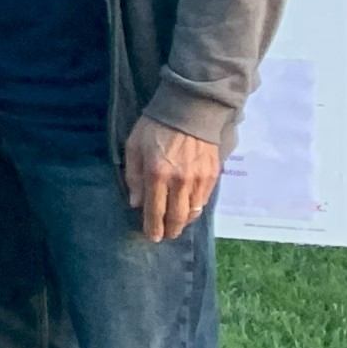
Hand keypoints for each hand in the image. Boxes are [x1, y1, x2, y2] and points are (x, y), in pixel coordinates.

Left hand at [124, 117, 222, 243]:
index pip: (155, 211)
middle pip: (176, 217)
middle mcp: (180, 181)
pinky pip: (204, 200)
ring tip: (176, 225)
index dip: (153, 228)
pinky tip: (188, 209)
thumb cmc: (155, 127)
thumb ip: (133, 177)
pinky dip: (195, 209)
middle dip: (170, 231)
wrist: (189, 109)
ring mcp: (199, 179)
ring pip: (192, 211)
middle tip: (165, 236)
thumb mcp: (133, 147)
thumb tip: (136, 203)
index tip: (151, 237)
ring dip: (183, 222)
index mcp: (157, 174)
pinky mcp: (213, 175)